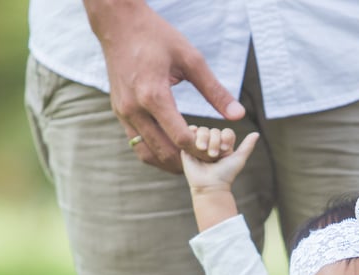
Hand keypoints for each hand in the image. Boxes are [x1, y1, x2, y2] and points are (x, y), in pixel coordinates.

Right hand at [85, 0, 245, 173]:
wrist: (119, 26)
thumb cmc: (158, 37)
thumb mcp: (191, 60)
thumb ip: (215, 91)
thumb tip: (238, 115)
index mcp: (154, 95)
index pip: (181, 138)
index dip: (201, 150)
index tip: (216, 150)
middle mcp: (135, 109)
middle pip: (163, 152)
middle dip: (187, 162)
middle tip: (207, 164)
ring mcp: (124, 113)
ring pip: (146, 153)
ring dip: (168, 162)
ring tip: (189, 163)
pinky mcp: (119, 113)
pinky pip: (136, 143)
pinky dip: (153, 152)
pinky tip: (170, 150)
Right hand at [181, 127, 259, 191]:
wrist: (209, 185)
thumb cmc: (225, 175)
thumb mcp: (239, 160)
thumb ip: (247, 147)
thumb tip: (256, 133)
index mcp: (224, 145)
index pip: (226, 132)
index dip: (226, 137)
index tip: (226, 150)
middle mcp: (212, 143)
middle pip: (214, 130)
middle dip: (215, 141)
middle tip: (214, 155)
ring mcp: (199, 145)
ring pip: (202, 130)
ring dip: (204, 139)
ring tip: (204, 151)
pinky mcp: (188, 147)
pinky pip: (189, 132)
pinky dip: (192, 132)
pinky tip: (195, 141)